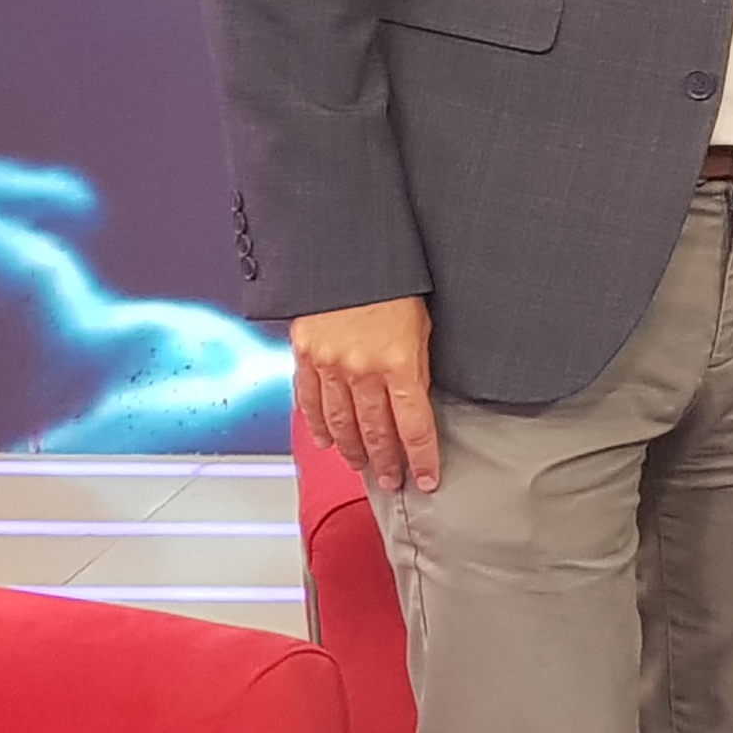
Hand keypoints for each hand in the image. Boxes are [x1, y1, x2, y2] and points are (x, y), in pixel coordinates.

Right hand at [292, 295, 440, 490]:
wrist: (343, 251)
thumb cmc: (391, 280)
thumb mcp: (422, 323)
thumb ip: (416, 365)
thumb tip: (417, 400)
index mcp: (399, 362)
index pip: (414, 427)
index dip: (422, 458)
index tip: (427, 479)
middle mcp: (362, 370)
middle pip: (376, 433)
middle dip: (387, 463)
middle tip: (393, 482)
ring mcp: (329, 365)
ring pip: (340, 424)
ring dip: (353, 451)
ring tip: (363, 467)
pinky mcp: (305, 356)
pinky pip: (310, 401)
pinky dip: (317, 425)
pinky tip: (326, 440)